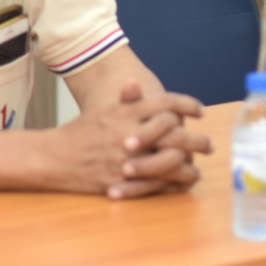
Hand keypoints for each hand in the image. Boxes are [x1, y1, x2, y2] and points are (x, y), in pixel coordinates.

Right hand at [53, 81, 211, 198]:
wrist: (56, 158)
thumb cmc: (82, 132)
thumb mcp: (104, 111)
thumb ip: (126, 100)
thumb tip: (134, 80)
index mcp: (127, 113)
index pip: (166, 105)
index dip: (187, 106)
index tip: (201, 111)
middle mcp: (131, 134)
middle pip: (175, 136)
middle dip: (197, 141)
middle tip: (209, 145)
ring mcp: (128, 159)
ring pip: (170, 163)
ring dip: (189, 166)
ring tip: (198, 168)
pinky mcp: (124, 181)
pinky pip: (156, 184)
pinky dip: (172, 184)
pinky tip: (181, 183)